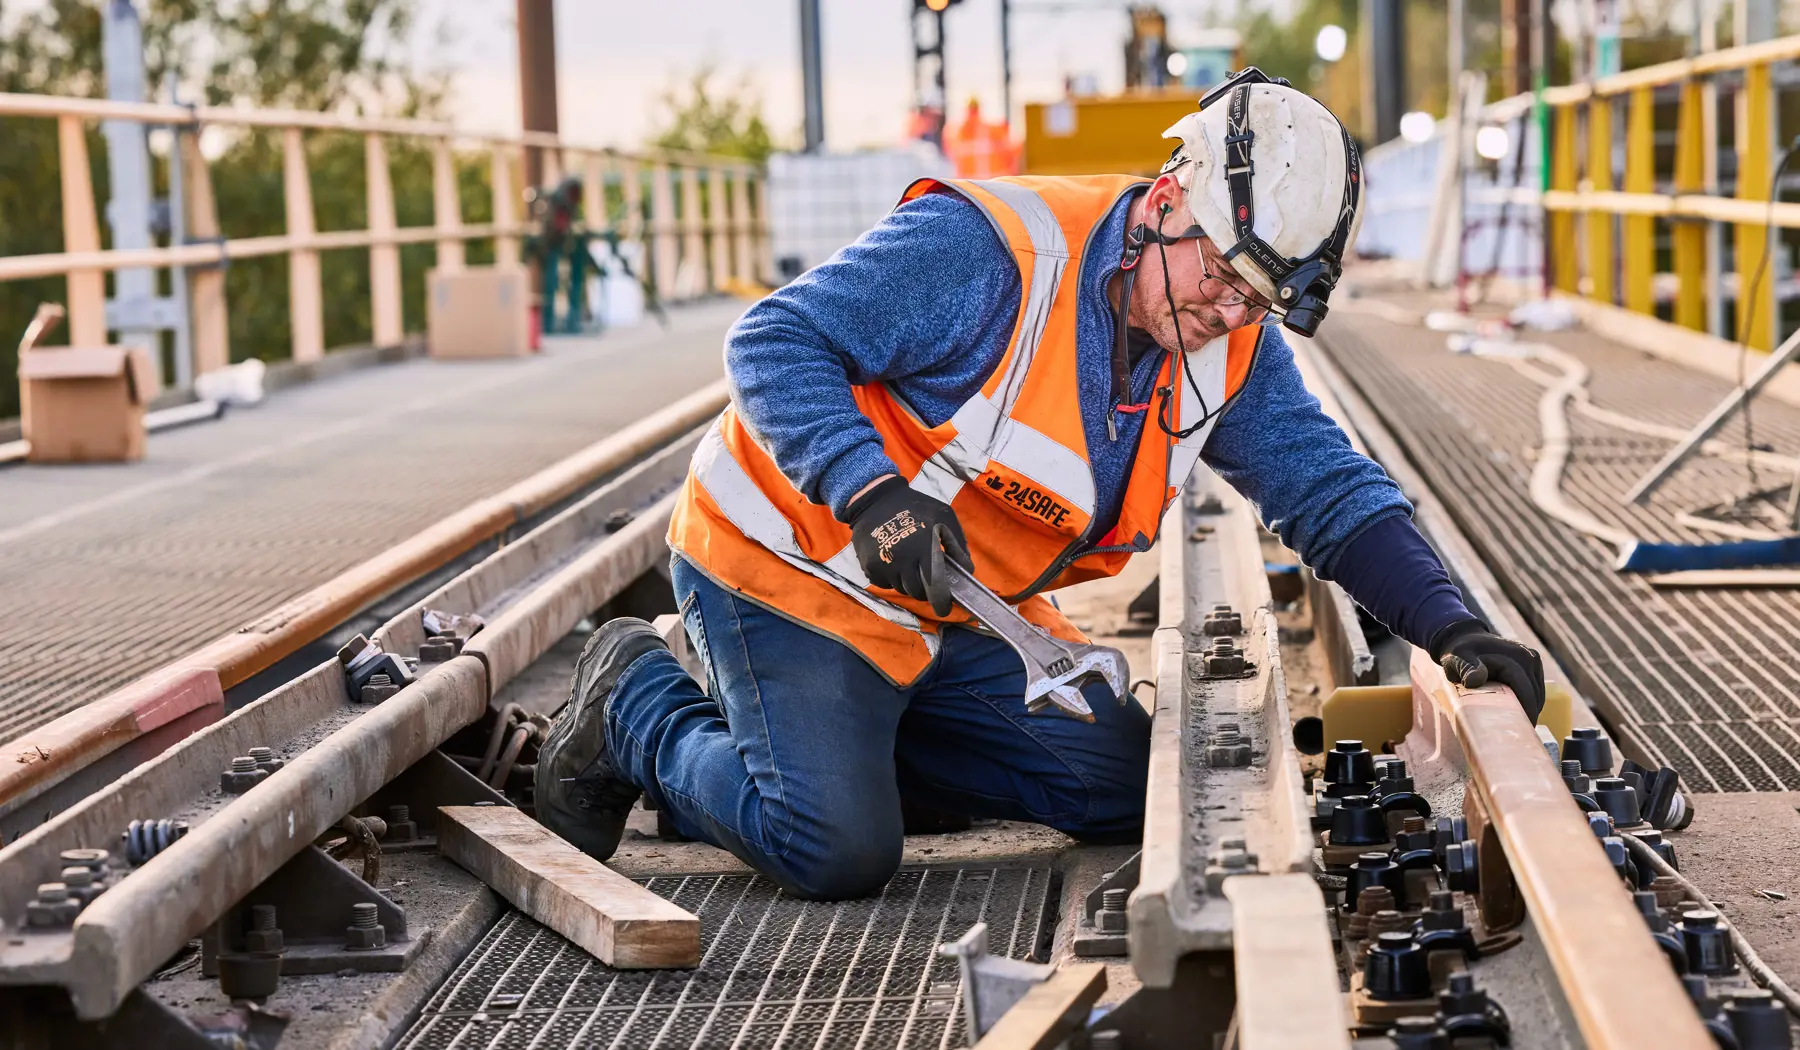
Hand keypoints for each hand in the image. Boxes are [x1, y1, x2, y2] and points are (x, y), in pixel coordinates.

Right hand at [843, 476, 972, 616]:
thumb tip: (966, 569)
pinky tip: (893, 561)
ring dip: (909, 582)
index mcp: (923, 547)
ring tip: (910, 563)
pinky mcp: (870, 568)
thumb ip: (958, 543)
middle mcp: (902, 559)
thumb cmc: (914, 506)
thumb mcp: (943, 516)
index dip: (942, 601)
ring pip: (902, 589)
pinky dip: (892, 578)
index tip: (945, 607)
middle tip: (928, 577)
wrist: (875, 499)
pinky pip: (886, 584)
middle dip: (926, 590)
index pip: (935, 586)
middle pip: (918, 592)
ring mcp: (884, 565)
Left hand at [1429, 618, 1545, 723]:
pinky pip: (1536, 687)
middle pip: (1536, 694)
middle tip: (1521, 734)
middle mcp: (1528, 657)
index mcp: (1515, 658)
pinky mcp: (1533, 663)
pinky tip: (1519, 711)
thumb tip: (1475, 680)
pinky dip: (1530, 700)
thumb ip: (1466, 669)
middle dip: (1530, 714)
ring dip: (1531, 708)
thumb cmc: (1459, 653)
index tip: (1523, 731)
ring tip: (1520, 726)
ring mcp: (1532, 659)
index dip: (1526, 712)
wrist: (1464, 637)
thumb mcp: (1457, 660)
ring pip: (1538, 692)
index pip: (1526, 692)